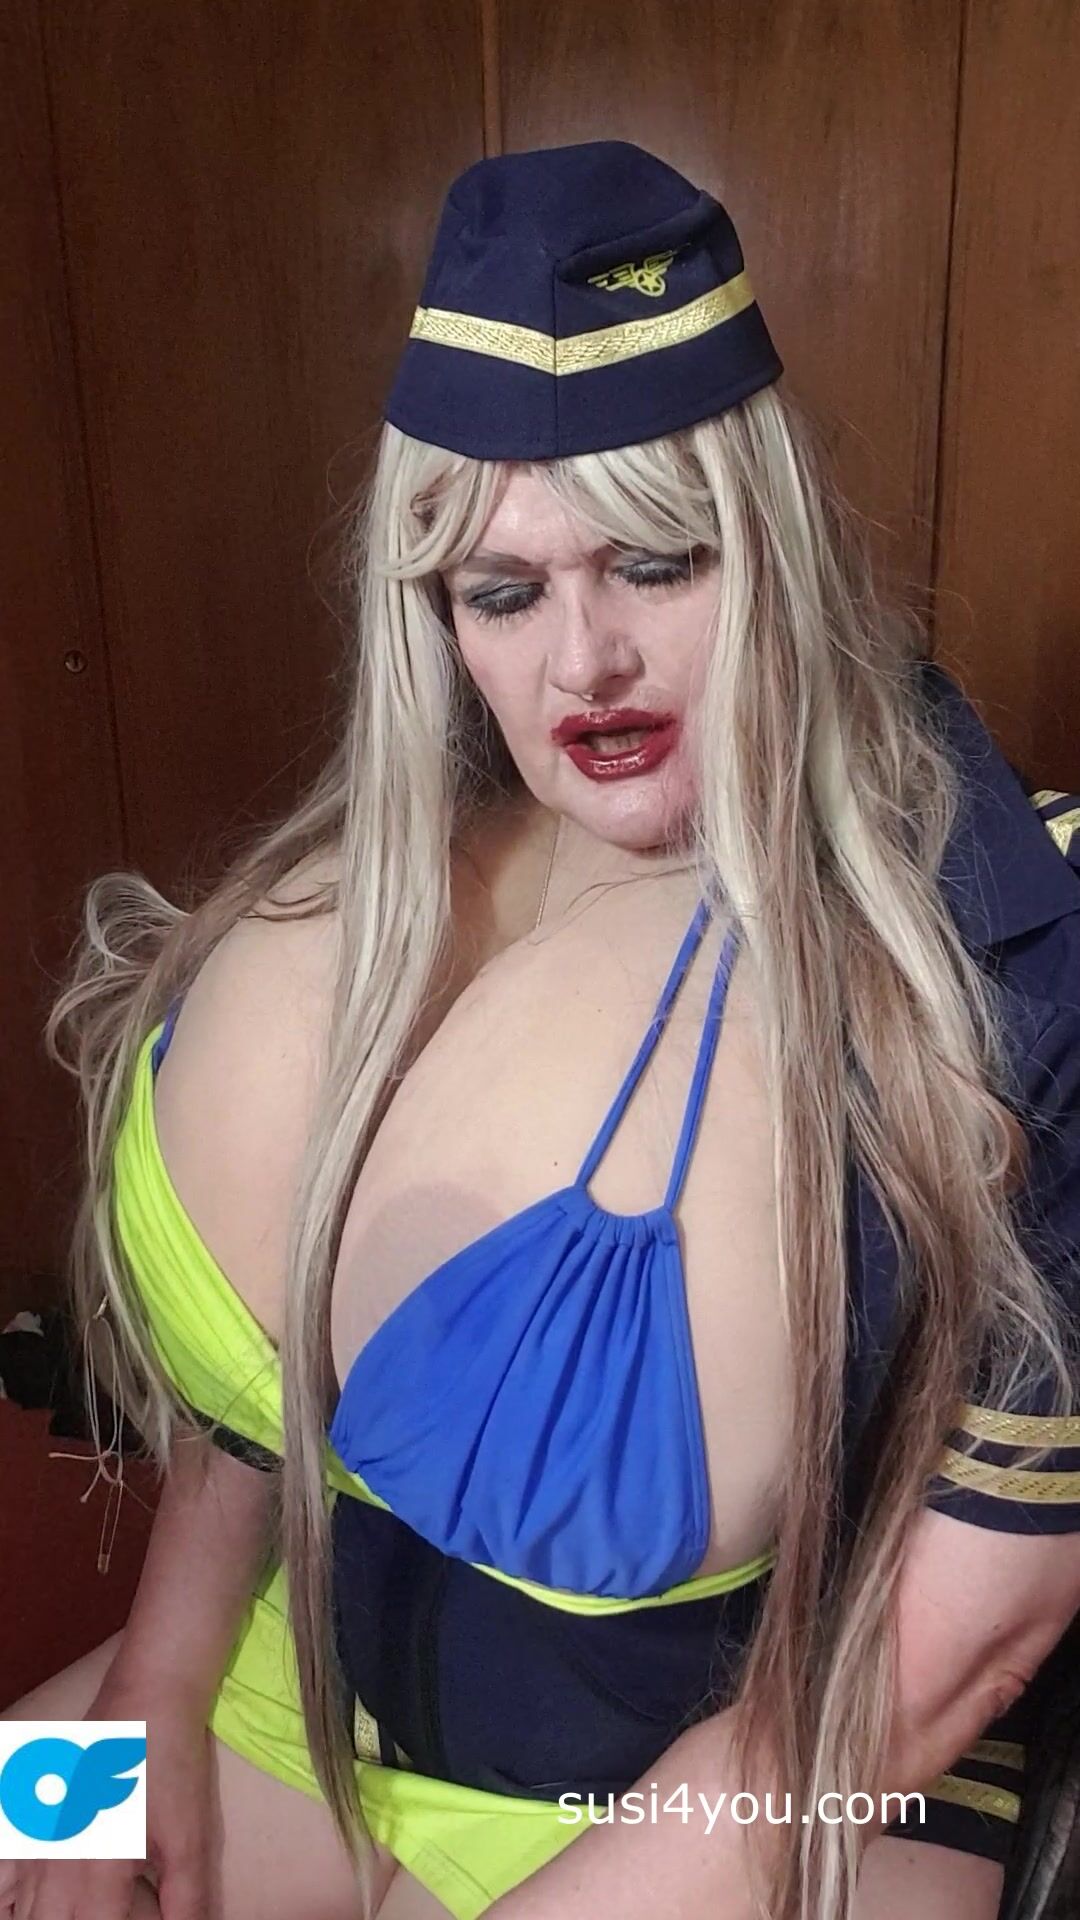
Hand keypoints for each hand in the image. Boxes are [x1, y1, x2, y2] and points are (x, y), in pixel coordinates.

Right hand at [12, 1657, 213, 1919]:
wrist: (146, 1698)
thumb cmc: (171, 1768)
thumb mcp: (190, 1840)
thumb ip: (186, 1902)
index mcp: (94, 1874)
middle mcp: (54, 1868)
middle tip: (120, 1911)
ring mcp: (36, 1849)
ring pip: (25, 1915)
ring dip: (56, 1917)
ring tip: (92, 1906)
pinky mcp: (33, 1832)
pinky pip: (8, 1890)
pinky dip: (18, 1907)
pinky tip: (53, 1902)